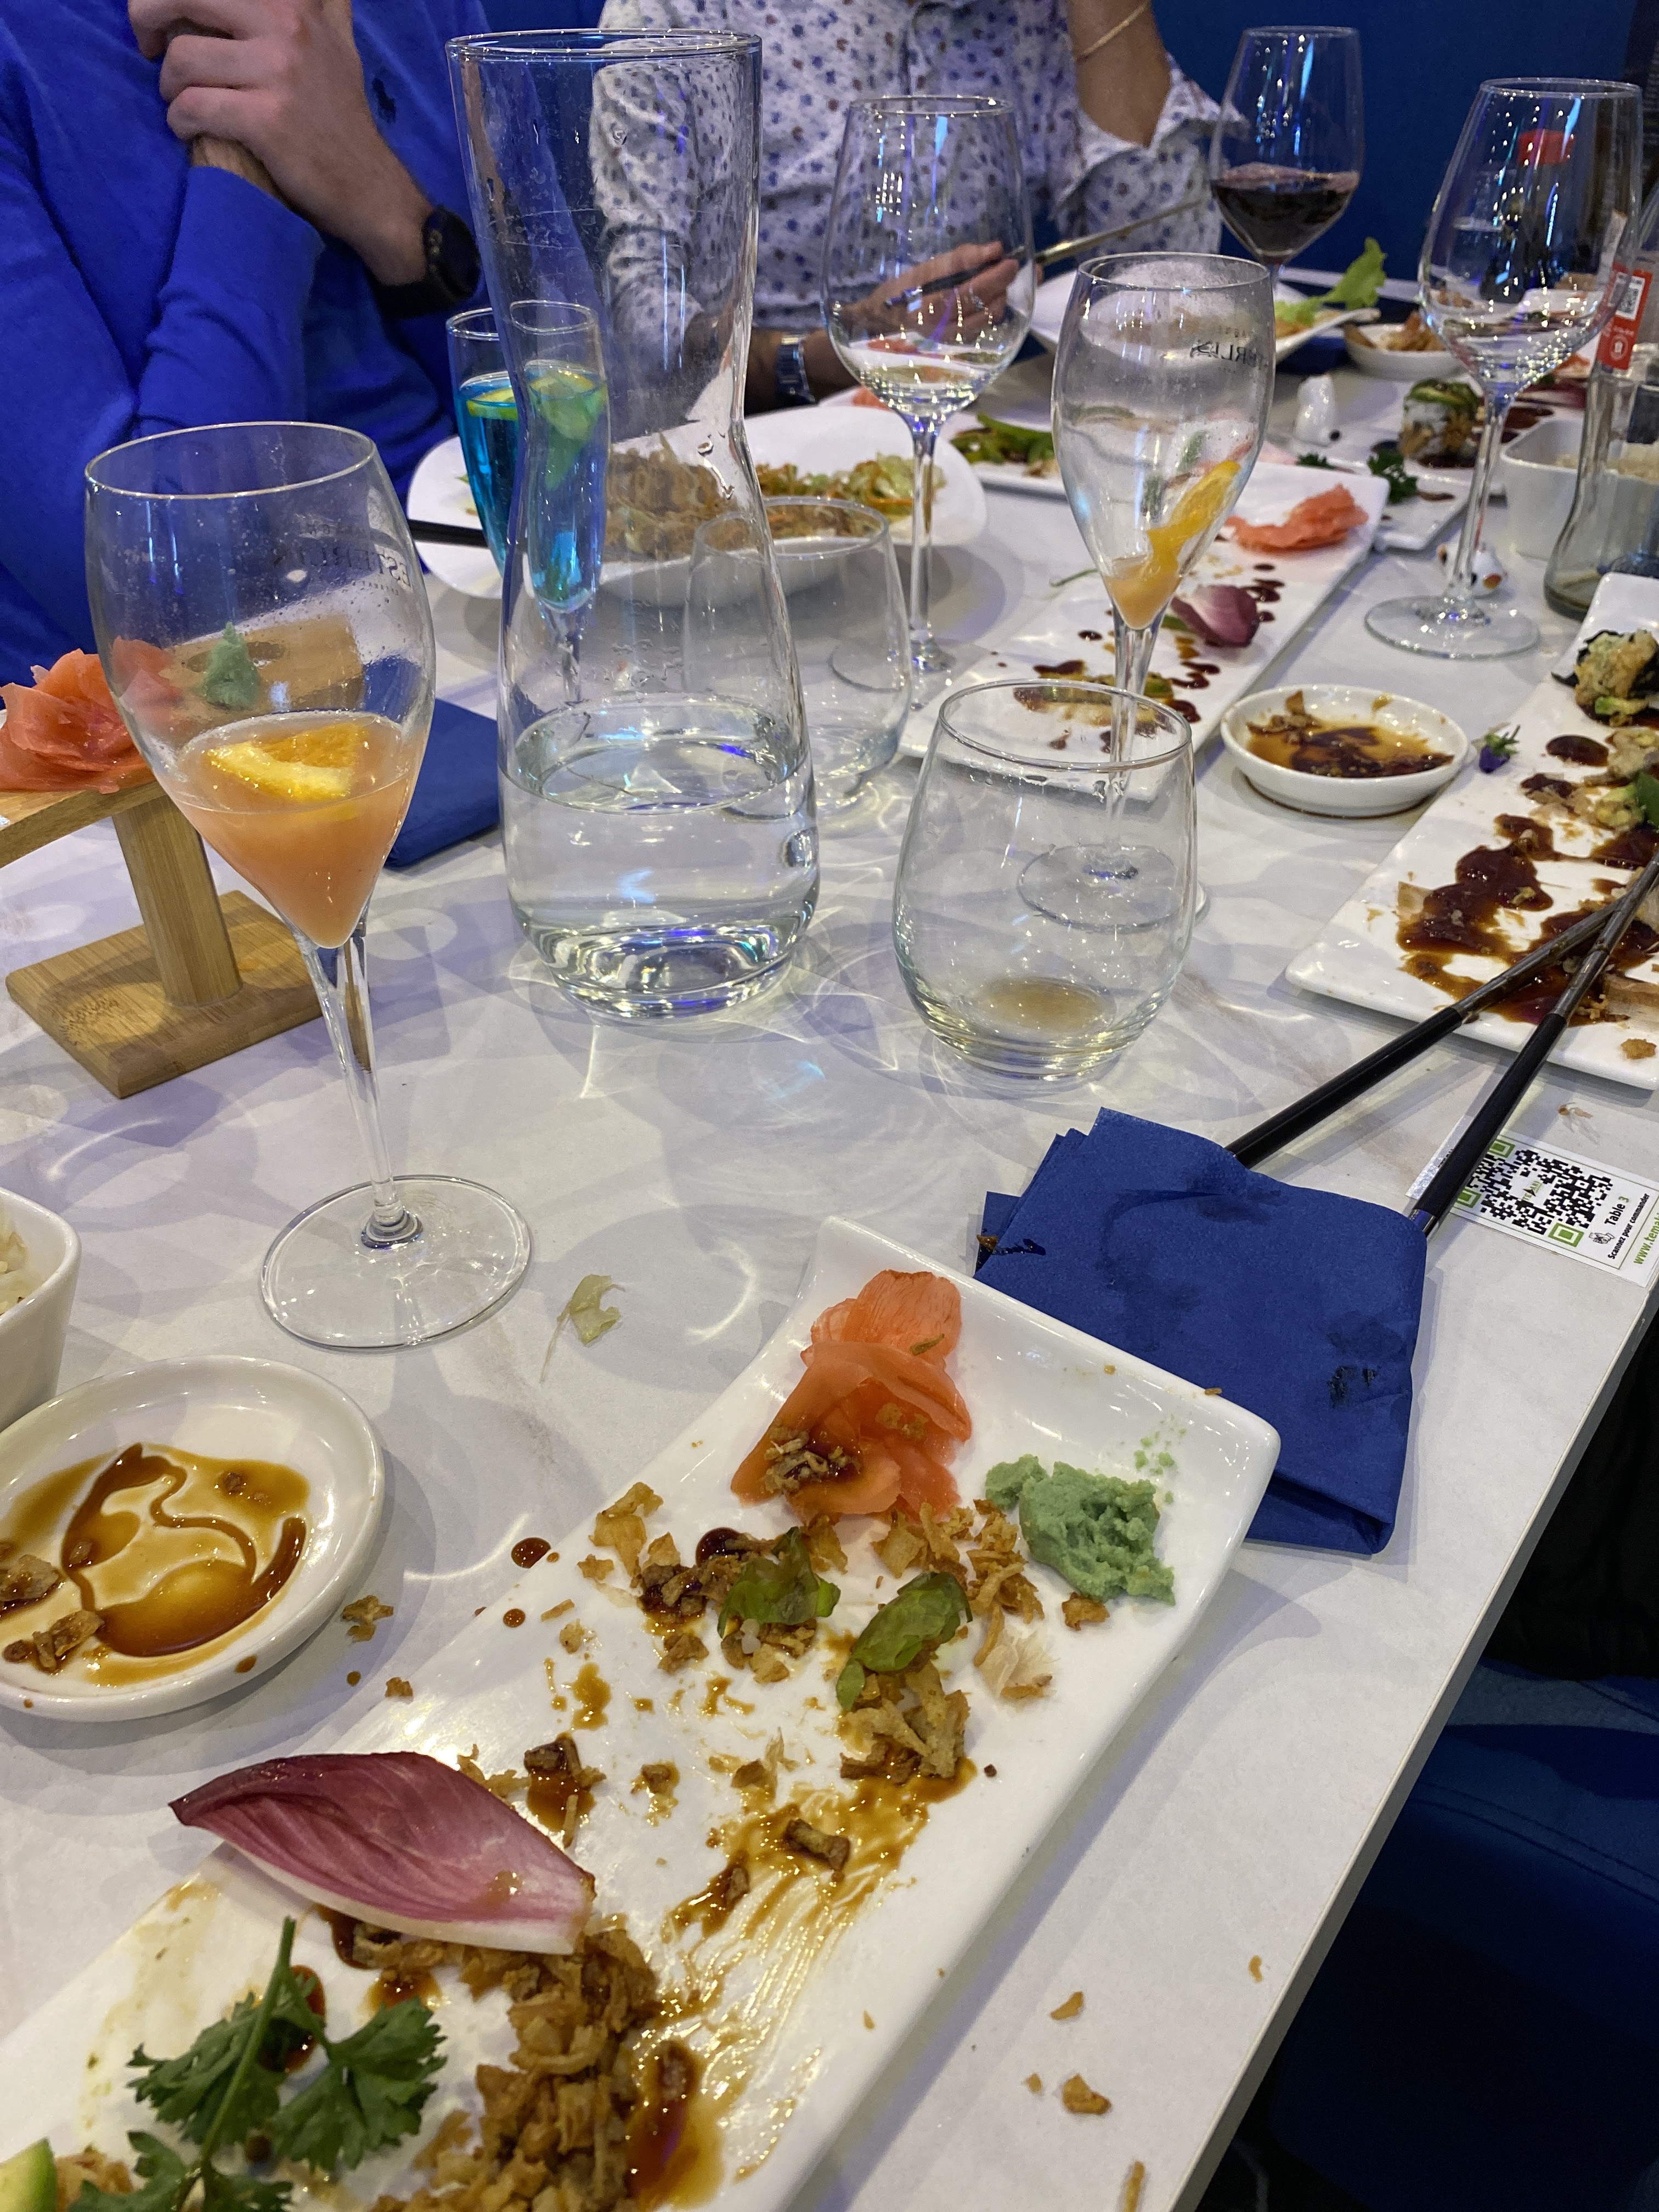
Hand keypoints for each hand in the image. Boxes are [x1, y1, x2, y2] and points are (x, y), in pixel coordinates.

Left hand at [129, 0, 430, 283]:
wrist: (369, 187)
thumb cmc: (341, 116)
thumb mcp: (333, 40)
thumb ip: (313, 4)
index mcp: (293, 3)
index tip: (165, 14)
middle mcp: (286, 27)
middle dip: (146, 19)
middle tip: (146, 47)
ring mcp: (277, 73)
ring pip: (182, 60)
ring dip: (168, 87)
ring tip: (181, 103)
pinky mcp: (266, 121)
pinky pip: (192, 107)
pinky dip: (179, 122)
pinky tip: (188, 131)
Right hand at [848, 241, 1022, 347]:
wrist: (884, 321)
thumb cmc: (903, 290)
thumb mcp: (924, 269)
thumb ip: (959, 259)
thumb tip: (995, 250)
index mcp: (930, 308)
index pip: (970, 292)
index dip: (993, 275)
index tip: (1007, 257)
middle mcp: (942, 329)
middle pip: (983, 307)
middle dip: (1001, 284)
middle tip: (1008, 266)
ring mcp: (951, 340)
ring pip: (987, 319)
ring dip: (999, 297)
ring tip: (998, 281)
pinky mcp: (956, 344)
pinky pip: (983, 326)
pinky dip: (991, 309)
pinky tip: (989, 297)